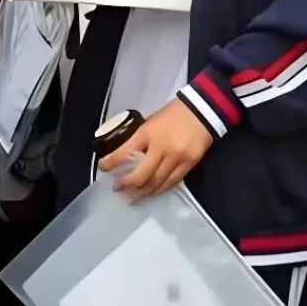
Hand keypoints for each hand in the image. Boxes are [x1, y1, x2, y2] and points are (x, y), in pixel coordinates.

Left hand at [98, 98, 213, 197]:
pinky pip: (171, 182)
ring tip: (132, 196)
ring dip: (142, 192)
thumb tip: (129, 153)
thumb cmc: (174, 112)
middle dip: (126, 184)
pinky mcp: (189, 164)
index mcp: (148, 132)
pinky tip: (152, 192)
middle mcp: (161, 147)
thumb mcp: (152, 120)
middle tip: (117, 188)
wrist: (203, 109)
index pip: (124, 152)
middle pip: (141, 176)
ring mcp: (176, 158)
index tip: (103, 167)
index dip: (111, 163)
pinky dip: (160, 189)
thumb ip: (142, 137)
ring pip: (156, 183)